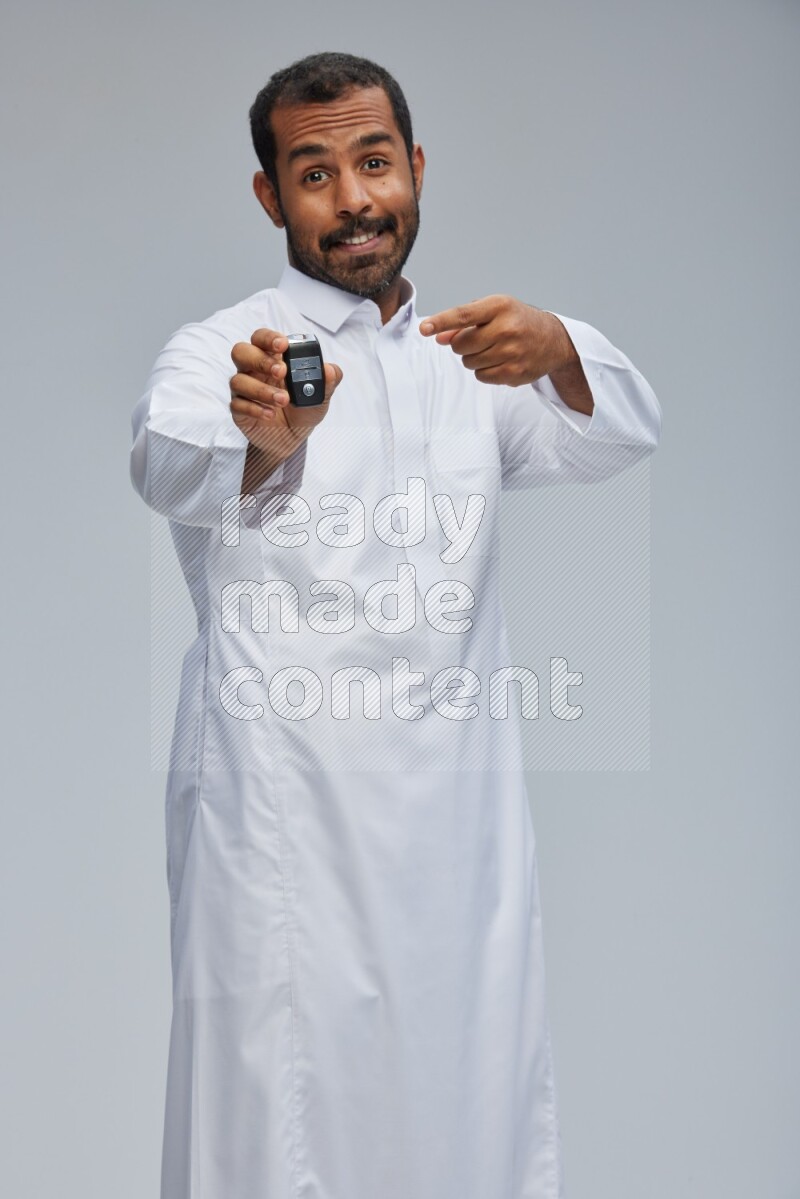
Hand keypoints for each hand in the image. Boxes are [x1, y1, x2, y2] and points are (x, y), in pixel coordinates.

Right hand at [229, 328, 342, 457]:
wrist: (293, 439)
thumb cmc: (302, 409)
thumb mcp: (320, 396)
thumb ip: (327, 381)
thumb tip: (331, 370)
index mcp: (272, 358)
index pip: (261, 338)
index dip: (268, 338)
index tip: (283, 344)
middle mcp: (254, 370)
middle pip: (241, 352)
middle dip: (260, 360)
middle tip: (281, 371)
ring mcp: (244, 389)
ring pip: (238, 380)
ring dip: (261, 390)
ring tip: (283, 400)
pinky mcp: (239, 410)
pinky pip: (237, 404)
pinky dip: (254, 408)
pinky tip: (270, 414)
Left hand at [419, 295, 573, 385]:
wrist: (553, 339)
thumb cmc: (517, 321)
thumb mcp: (493, 311)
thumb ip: (463, 322)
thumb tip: (439, 337)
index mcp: (500, 306)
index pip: (463, 315)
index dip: (441, 322)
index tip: (424, 329)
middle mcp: (507, 328)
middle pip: (461, 345)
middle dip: (462, 345)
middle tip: (477, 340)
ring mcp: (512, 352)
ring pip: (469, 363)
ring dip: (473, 358)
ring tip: (492, 349)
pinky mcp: (515, 373)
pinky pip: (481, 377)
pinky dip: (484, 371)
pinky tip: (500, 361)